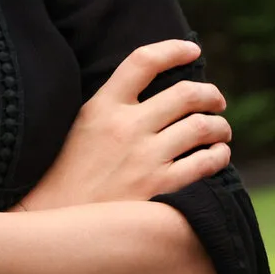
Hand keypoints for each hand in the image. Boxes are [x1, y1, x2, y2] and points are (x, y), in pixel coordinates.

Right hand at [21, 39, 231, 209]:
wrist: (53, 224)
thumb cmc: (65, 175)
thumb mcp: (80, 127)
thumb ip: (112, 106)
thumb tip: (152, 89)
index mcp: (102, 106)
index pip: (143, 61)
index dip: (173, 49)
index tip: (192, 51)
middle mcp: (126, 128)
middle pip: (186, 93)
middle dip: (211, 94)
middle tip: (216, 100)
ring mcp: (143, 159)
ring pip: (201, 127)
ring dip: (220, 126)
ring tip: (221, 130)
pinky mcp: (158, 189)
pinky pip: (204, 164)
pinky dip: (219, 156)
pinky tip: (218, 156)